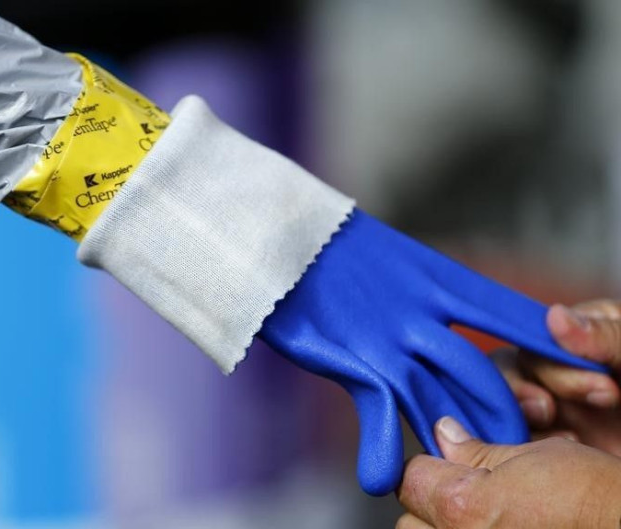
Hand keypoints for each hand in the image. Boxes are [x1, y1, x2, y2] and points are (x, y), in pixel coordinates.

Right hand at [260, 209, 603, 494]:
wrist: (278, 236)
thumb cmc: (328, 250)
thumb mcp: (383, 261)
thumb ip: (416, 290)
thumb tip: (434, 311)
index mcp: (435, 277)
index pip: (505, 312)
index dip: (545, 339)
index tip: (585, 361)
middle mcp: (420, 312)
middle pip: (483, 371)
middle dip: (511, 409)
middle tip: (537, 439)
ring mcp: (388, 339)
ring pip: (444, 398)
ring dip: (467, 437)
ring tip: (491, 470)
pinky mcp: (353, 360)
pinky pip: (379, 413)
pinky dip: (382, 447)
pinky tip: (386, 478)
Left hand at [398, 416, 620, 527]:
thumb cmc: (595, 499)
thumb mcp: (533, 458)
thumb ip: (476, 451)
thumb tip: (444, 434)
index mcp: (463, 508)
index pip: (409, 478)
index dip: (426, 465)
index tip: (439, 463)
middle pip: (410, 522)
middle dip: (428, 505)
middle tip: (461, 496)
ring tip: (482, 520)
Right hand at [498, 301, 620, 454]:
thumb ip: (606, 336)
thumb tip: (555, 316)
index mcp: (587, 338)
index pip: (539, 335)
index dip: (551, 360)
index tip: (595, 384)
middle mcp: (564, 369)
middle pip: (512, 364)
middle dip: (529, 386)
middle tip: (565, 407)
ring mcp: (558, 406)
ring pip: (506, 398)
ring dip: (519, 413)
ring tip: (562, 437)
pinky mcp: (555, 441)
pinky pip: (516, 434)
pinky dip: (523, 442)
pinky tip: (561, 450)